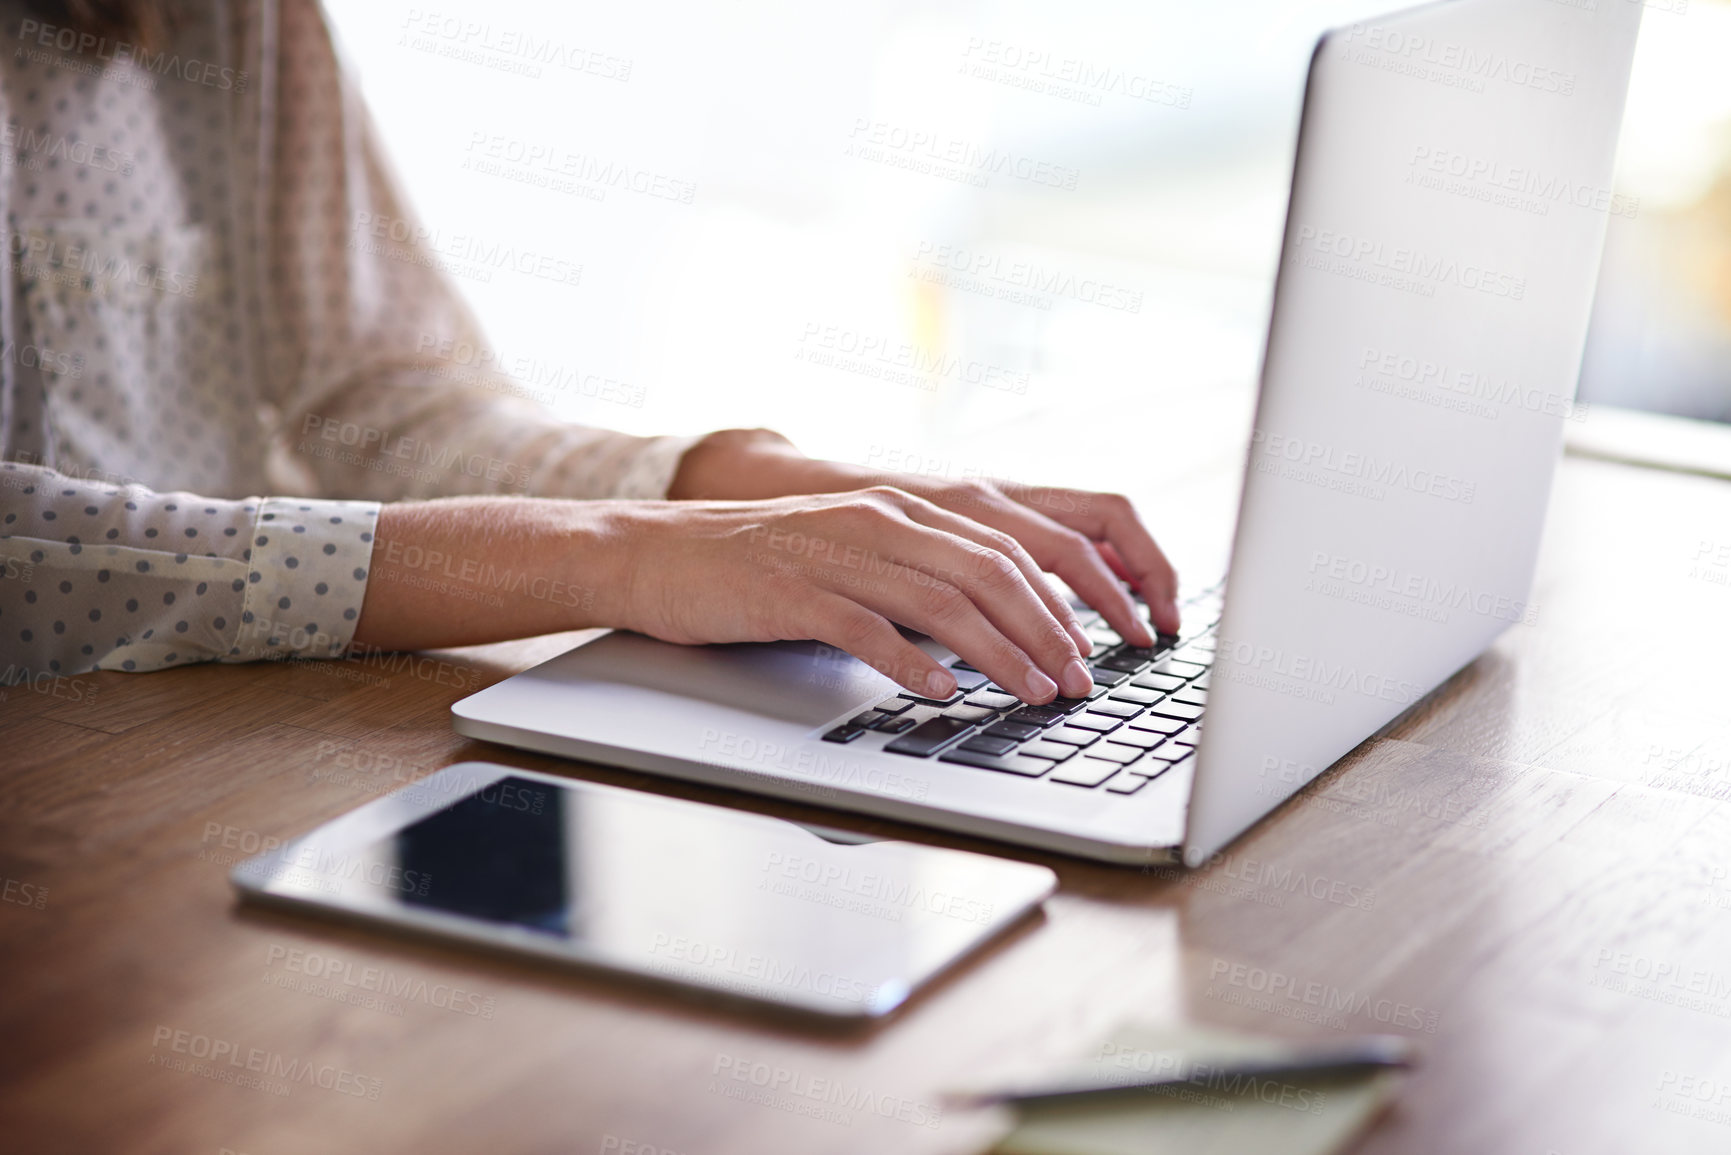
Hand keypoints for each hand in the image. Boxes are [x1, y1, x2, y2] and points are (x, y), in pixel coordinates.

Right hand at [601, 488, 1099, 703]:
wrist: (656, 553)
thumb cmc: (753, 565)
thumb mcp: (846, 556)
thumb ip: (910, 577)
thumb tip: (980, 630)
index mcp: (898, 510)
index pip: (1002, 552)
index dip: (1053, 603)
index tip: (1081, 654)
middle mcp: (877, 521)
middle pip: (988, 573)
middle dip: (1043, 632)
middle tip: (1074, 684)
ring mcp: (834, 553)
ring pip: (941, 600)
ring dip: (998, 653)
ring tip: (1033, 693)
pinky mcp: (791, 590)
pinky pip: (865, 626)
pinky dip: (910, 660)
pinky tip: (941, 692)